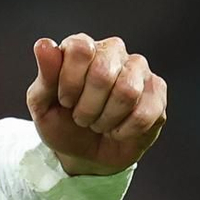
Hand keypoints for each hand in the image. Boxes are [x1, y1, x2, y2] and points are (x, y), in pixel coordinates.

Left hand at [28, 33, 165, 175]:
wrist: (85, 155)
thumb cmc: (63, 125)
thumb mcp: (43, 107)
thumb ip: (44, 77)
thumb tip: (43, 44)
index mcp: (83, 47)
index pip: (80, 49)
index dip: (70, 83)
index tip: (65, 101)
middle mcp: (113, 50)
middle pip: (103, 73)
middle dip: (87, 108)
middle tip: (82, 118)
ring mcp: (138, 69)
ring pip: (127, 91)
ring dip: (106, 120)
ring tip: (99, 123)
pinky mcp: (157, 91)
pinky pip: (145, 112)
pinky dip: (125, 131)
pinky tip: (118, 130)